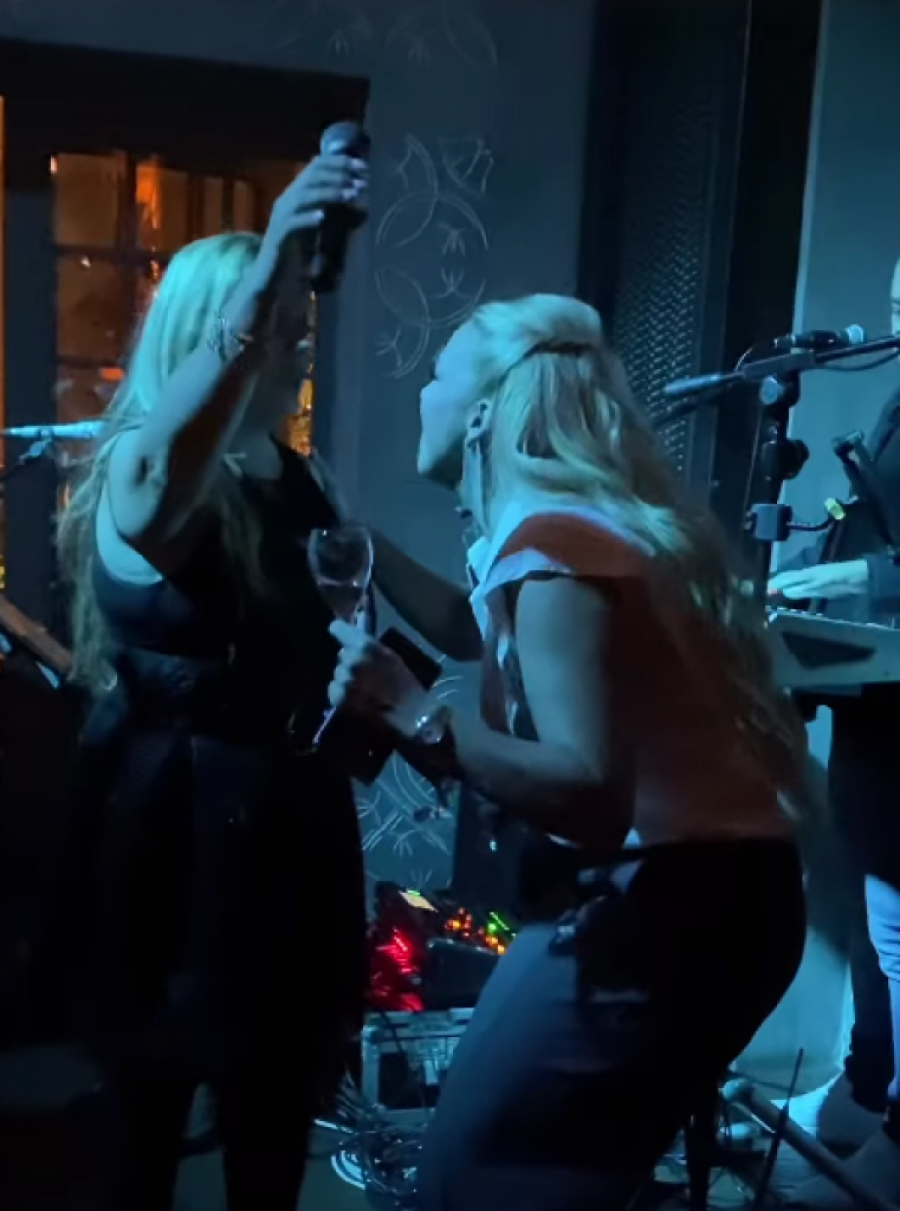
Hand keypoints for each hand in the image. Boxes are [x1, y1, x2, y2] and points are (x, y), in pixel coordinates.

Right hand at [251, 155, 368, 290]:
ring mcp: (281, 218)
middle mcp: (287, 201)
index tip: (363, 167)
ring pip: (304, 196)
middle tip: (361, 182)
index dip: (340, 163)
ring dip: (329, 192)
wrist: (272, 280)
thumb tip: (363, 210)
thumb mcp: (320, 232)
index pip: (316, 167)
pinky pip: (292, 222)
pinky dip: (307, 217)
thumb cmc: (297, 256)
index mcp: (296, 196)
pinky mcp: (278, 236)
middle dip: (339, 175)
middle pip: (312, 177)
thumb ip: (336, 218)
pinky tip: (322, 217)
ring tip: (351, 195)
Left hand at [328, 621, 427, 734]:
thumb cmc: (405, 685)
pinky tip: (357, 699)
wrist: (408, 715)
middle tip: (366, 672)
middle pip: (342, 655)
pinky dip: (342, 693)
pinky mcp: (338, 697)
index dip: (340, 631)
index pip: (338, 629)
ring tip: (364, 689)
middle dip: (351, 661)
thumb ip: (370, 649)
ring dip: (347, 678)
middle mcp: (351, 660)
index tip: (340, 633)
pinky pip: (334, 689)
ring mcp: (343, 680)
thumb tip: (352, 643)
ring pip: (338, 673)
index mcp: (365, 645)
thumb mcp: (391, 658)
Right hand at [768, 559, 868, 601]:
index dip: (773, 583)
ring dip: (783, 590)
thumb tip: (784, 591)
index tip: (762, 591)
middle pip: (787, 580)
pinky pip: (802, 589)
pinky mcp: (820, 587)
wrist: (859, 578)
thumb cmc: (838, 579)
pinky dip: (793, 593)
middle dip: (776, 586)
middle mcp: (806, 576)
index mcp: (804, 573)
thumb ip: (802, 588)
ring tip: (773, 598)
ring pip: (793, 584)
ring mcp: (813, 581)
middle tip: (764, 596)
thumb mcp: (819, 584)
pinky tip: (791, 599)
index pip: (784, 577)